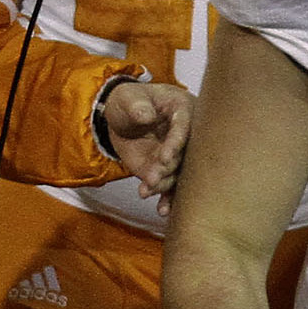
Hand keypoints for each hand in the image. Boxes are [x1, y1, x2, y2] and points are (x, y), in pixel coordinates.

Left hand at [96, 80, 191, 200]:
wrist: (120, 120)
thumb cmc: (128, 102)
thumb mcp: (128, 98)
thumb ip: (137, 106)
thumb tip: (145, 115)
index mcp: (183, 109)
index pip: (184, 127)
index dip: (176, 143)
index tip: (164, 157)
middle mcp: (187, 134)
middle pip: (185, 154)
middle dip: (169, 168)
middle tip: (152, 178)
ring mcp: (178, 154)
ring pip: (178, 173)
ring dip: (164, 185)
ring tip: (146, 190)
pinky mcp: (168, 170)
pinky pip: (172, 186)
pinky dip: (167, 199)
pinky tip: (162, 210)